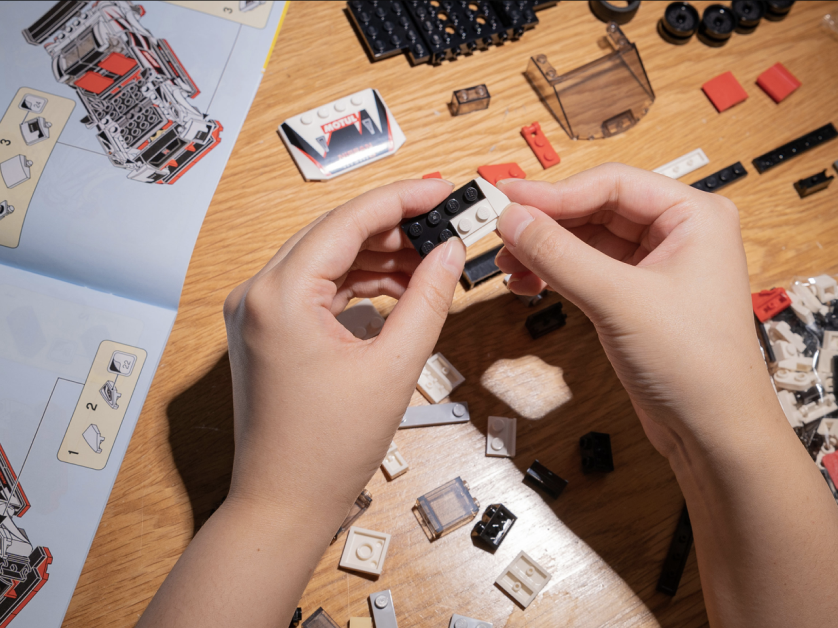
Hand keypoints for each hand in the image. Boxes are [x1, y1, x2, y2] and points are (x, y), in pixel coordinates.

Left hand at [222, 178, 464, 521]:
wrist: (283, 505)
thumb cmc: (327, 449)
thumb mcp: (395, 367)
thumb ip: (428, 299)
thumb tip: (451, 252)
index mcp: (280, 294)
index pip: (349, 220)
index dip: (403, 199)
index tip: (444, 189)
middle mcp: (258, 293)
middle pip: (335, 233)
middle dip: (395, 228)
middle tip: (447, 227)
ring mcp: (257, 311)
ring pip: (328, 259)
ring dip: (379, 256)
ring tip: (432, 264)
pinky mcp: (267, 330)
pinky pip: (319, 287)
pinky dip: (360, 284)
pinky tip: (400, 290)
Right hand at [493, 164, 775, 459]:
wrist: (715, 433)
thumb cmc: (699, 367)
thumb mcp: (619, 301)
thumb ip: (560, 254)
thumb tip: (515, 219)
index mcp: (695, 216)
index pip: (612, 183)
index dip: (555, 191)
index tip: (508, 198)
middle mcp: (681, 234)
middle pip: (598, 208)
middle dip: (547, 222)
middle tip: (501, 231)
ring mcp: (660, 266)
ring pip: (590, 240)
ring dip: (548, 249)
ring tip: (509, 263)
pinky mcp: (642, 297)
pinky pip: (591, 270)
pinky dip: (559, 273)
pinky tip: (530, 282)